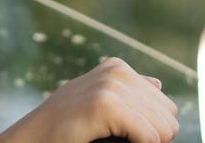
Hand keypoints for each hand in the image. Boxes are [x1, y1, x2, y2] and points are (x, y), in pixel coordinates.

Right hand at [0, 58, 178, 142]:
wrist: (34, 138)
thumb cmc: (66, 127)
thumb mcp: (98, 101)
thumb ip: (128, 92)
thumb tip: (157, 83)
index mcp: (118, 68)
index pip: (166, 107)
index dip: (150, 129)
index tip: (120, 132)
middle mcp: (117, 72)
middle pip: (170, 119)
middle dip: (153, 137)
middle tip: (119, 139)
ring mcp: (111, 85)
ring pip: (165, 130)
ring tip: (113, 139)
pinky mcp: (106, 104)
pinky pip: (150, 137)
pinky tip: (111, 141)